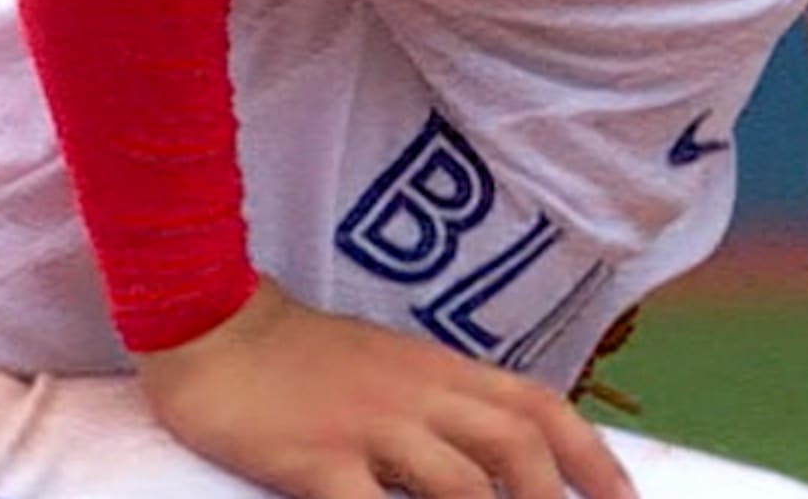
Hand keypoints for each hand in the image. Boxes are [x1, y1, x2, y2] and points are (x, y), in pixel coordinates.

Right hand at [134, 278, 637, 498]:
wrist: (213, 324)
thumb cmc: (303, 357)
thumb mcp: (390, 366)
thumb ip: (443, 404)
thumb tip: (501, 455)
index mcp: (441, 371)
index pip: (540, 408)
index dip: (593, 460)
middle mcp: (418, 396)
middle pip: (516, 451)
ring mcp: (369, 428)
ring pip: (461, 490)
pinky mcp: (316, 460)